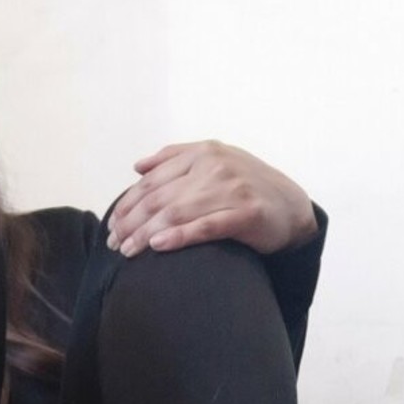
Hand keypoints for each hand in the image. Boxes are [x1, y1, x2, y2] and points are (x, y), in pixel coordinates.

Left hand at [107, 140, 317, 258]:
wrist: (291, 206)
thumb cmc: (246, 188)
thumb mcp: (214, 162)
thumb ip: (175, 159)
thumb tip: (137, 166)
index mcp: (203, 152)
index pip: (153, 180)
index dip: (128, 204)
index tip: (112, 227)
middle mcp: (215, 166)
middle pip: (160, 197)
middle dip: (131, 222)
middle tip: (114, 244)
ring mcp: (231, 188)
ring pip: (177, 212)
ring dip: (146, 233)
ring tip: (128, 251)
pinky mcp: (246, 213)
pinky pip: (205, 226)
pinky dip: (179, 236)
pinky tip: (158, 246)